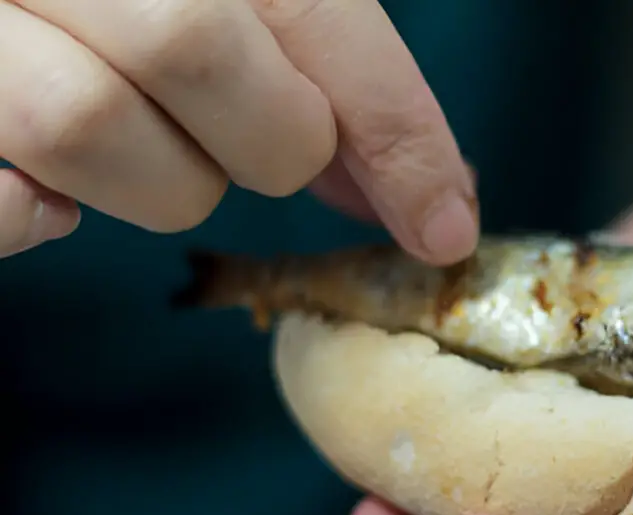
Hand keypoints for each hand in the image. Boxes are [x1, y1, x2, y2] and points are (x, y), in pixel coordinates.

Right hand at [0, 0, 476, 263]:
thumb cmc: (128, 0)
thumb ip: (314, 58)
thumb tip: (414, 188)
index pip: (312, 5)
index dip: (396, 128)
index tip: (443, 225)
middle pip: (194, 48)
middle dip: (270, 141)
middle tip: (263, 144)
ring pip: (85, 121)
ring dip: (164, 182)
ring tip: (156, 157)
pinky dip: (33, 215)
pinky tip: (49, 195)